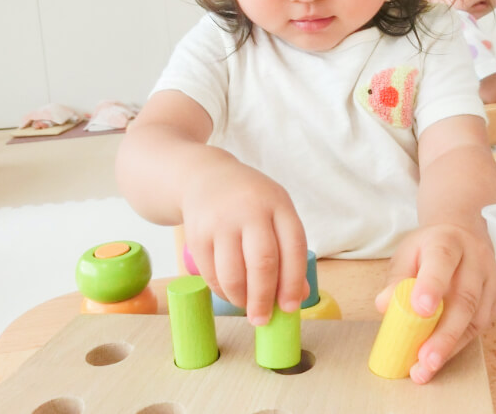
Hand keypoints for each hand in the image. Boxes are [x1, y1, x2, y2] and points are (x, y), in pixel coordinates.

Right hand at [181, 161, 308, 325]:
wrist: (205, 177)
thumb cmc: (249, 202)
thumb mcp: (276, 213)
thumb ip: (289, 251)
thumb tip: (298, 297)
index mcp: (277, 204)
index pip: (294, 247)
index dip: (294, 282)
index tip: (290, 308)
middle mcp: (250, 210)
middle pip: (263, 263)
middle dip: (265, 298)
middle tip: (263, 319)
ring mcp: (221, 221)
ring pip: (233, 273)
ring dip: (241, 299)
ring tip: (246, 306)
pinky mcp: (197, 234)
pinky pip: (211, 274)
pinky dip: (222, 291)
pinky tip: (230, 293)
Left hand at [375, 222, 495, 383]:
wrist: (461, 236)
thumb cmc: (430, 249)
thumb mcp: (407, 254)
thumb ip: (396, 279)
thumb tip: (385, 305)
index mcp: (447, 242)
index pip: (441, 261)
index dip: (432, 286)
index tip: (420, 310)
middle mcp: (475, 260)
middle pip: (464, 298)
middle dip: (443, 334)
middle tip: (425, 358)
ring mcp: (490, 281)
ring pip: (475, 318)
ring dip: (451, 346)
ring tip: (427, 367)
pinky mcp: (495, 300)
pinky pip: (480, 327)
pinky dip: (459, 345)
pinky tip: (441, 357)